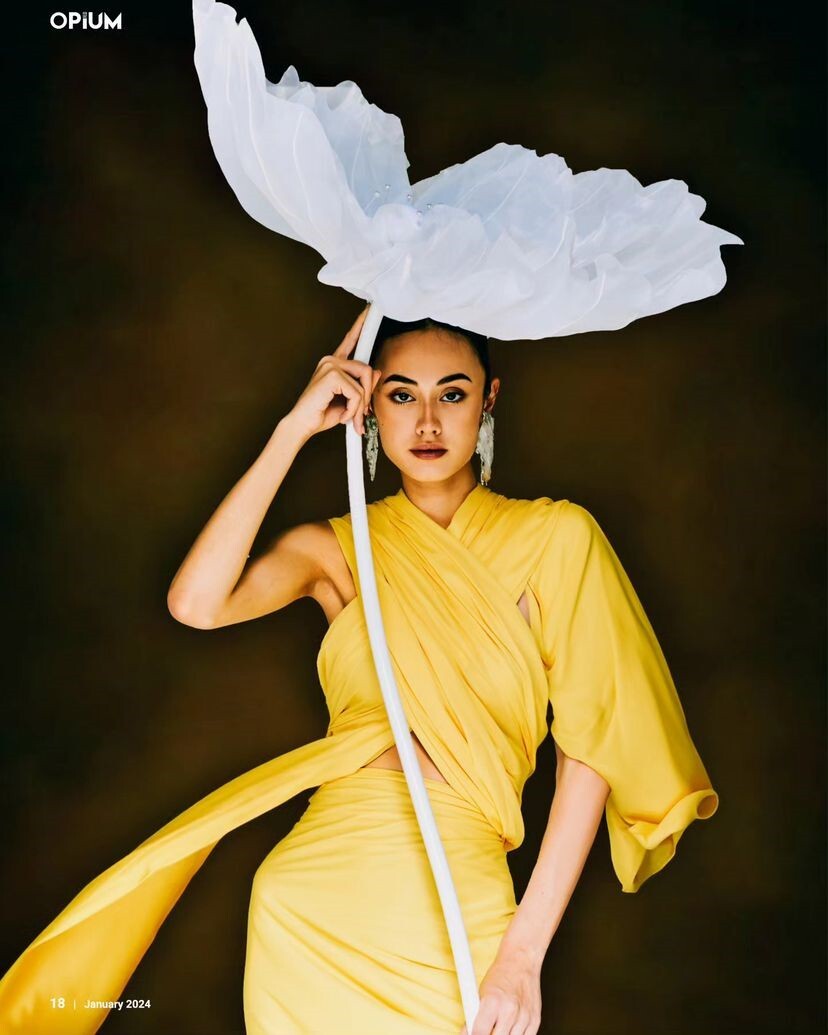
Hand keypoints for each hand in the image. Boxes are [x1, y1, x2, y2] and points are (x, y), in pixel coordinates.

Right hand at [284, 305, 381, 439]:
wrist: (303, 424)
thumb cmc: (322, 413)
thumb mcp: (349, 400)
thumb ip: (362, 385)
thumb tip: (376, 372)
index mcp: (334, 364)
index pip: (350, 341)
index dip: (360, 325)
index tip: (368, 310)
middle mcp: (331, 360)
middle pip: (366, 369)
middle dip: (367, 396)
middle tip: (361, 415)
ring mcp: (330, 365)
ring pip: (363, 381)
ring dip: (360, 405)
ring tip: (350, 417)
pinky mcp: (331, 375)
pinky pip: (357, 392)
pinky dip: (354, 409)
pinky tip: (342, 416)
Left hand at [459, 949, 541, 1034]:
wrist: (521, 962)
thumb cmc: (500, 975)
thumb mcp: (480, 992)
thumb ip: (474, 1015)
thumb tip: (466, 1033)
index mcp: (492, 1001)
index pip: (479, 1032)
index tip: (474, 1033)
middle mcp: (509, 1010)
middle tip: (488, 1028)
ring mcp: (524, 1017)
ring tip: (499, 1025)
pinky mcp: (535, 1020)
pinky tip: (511, 1028)